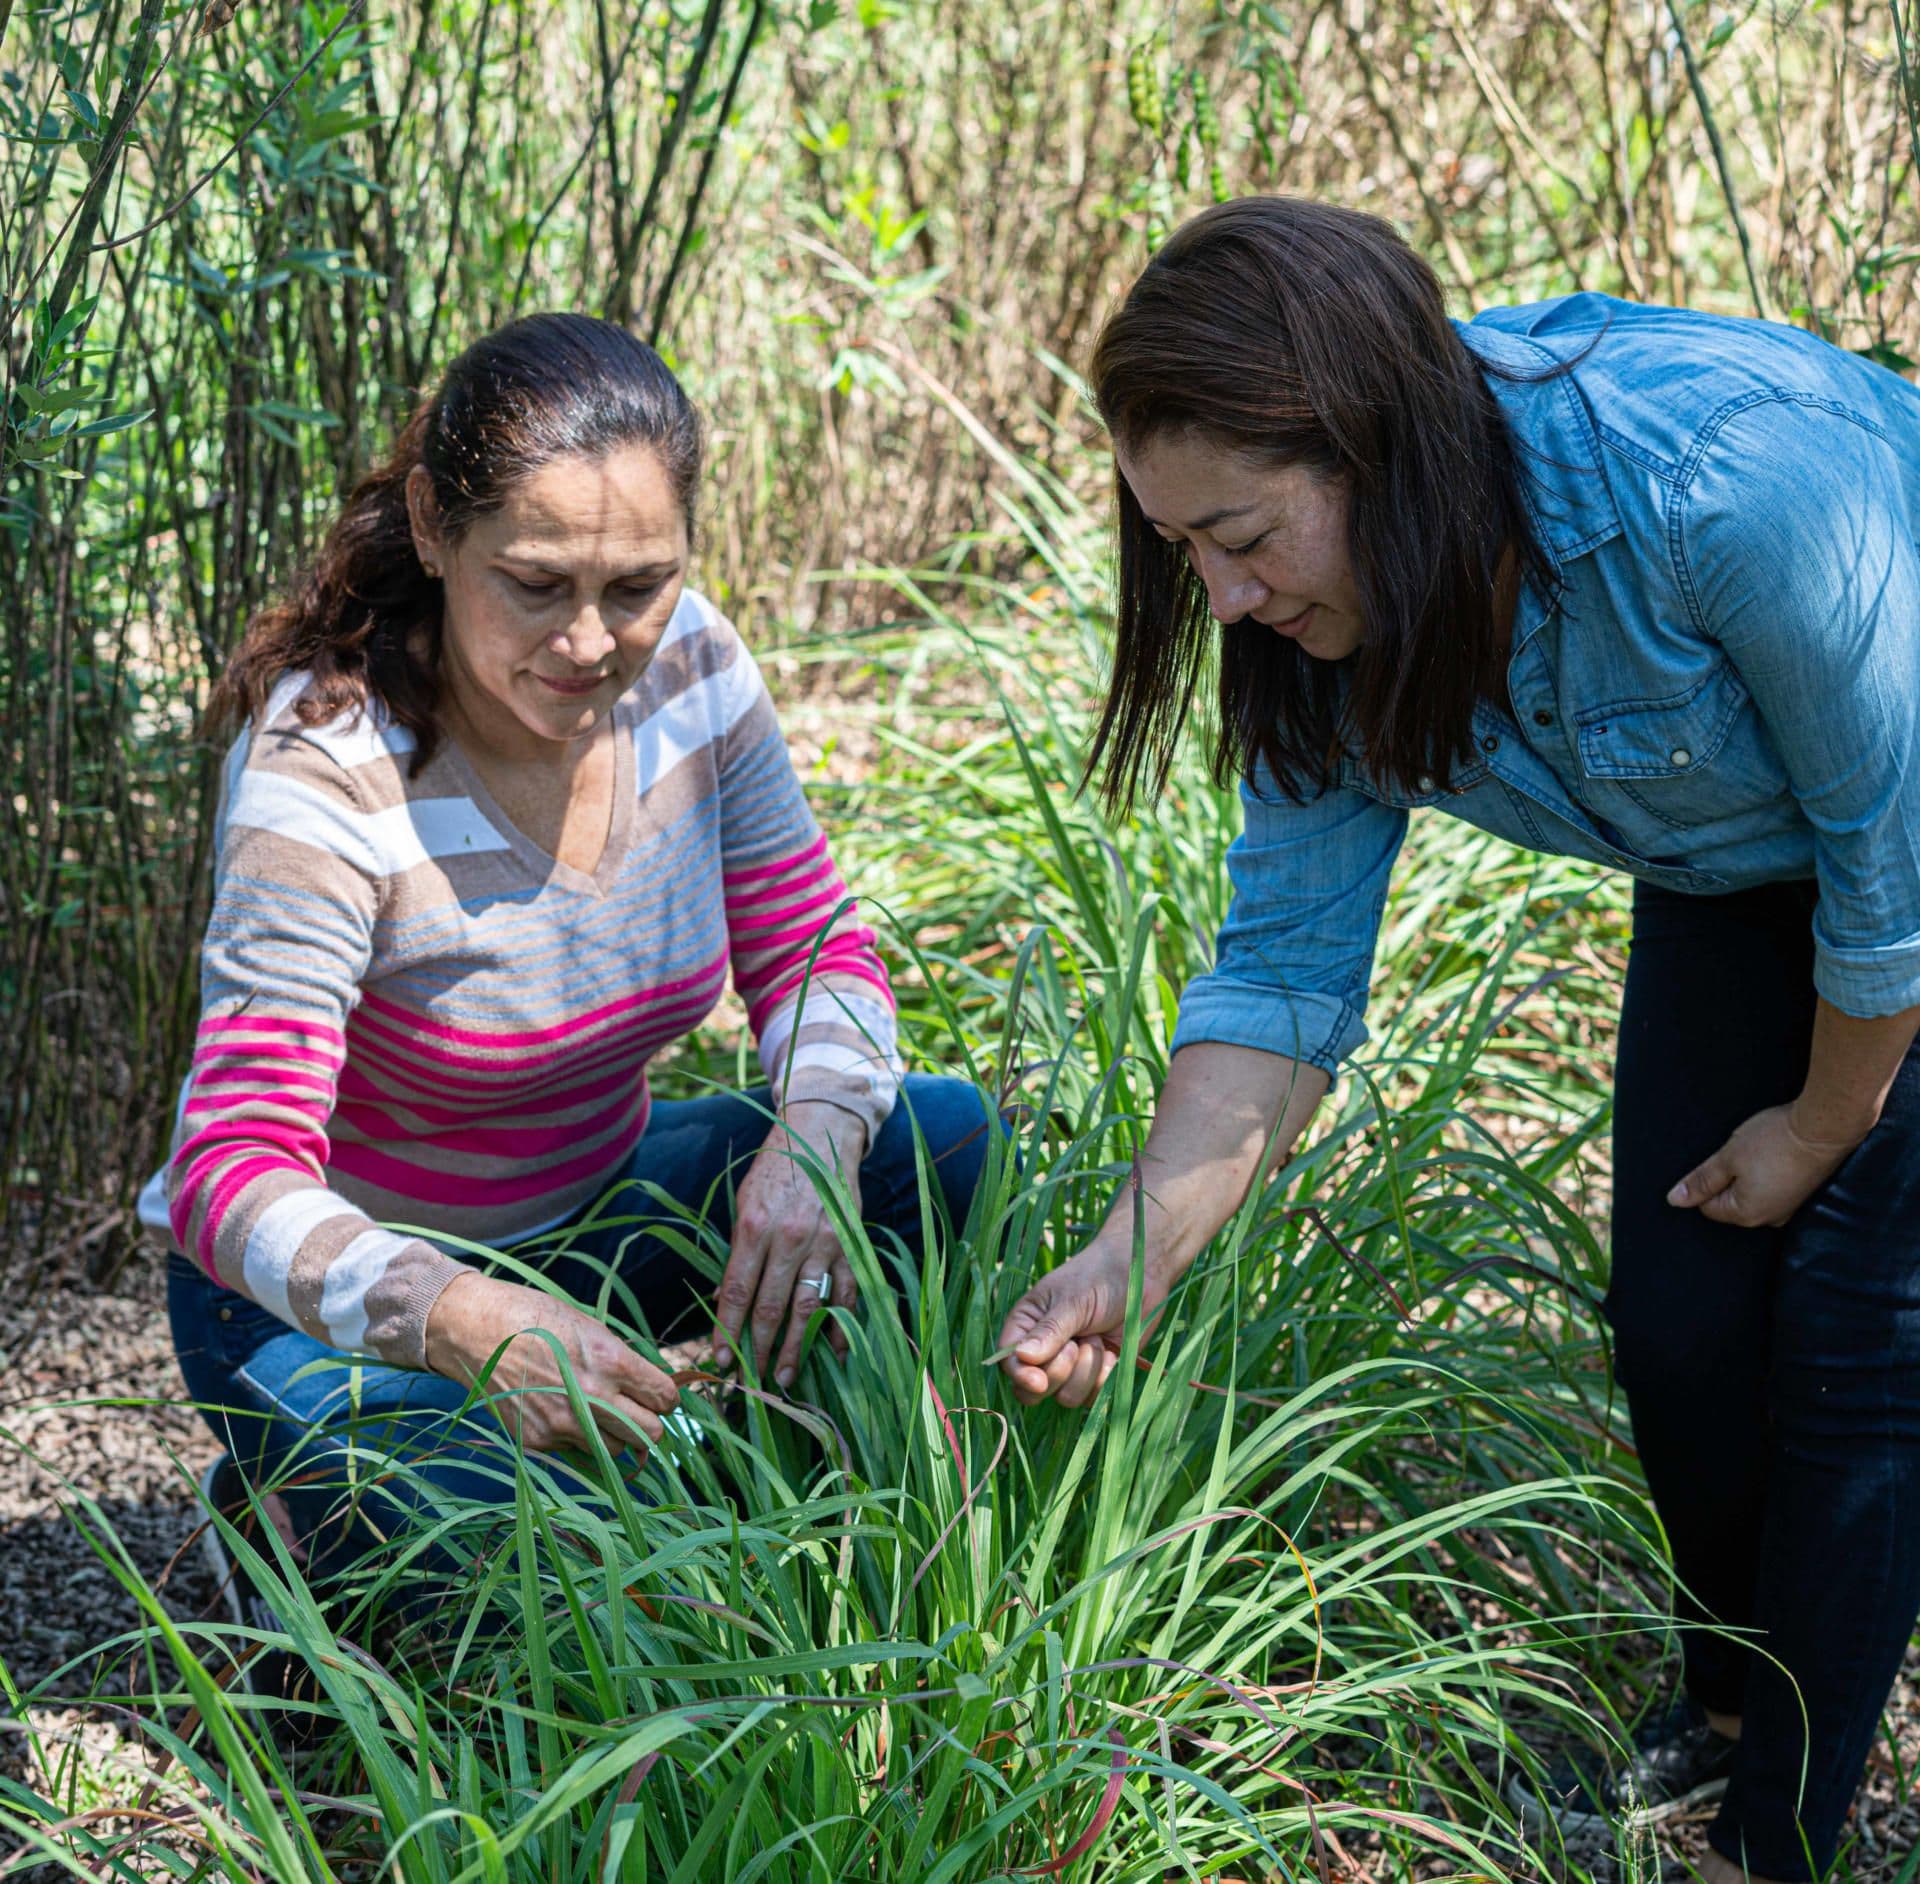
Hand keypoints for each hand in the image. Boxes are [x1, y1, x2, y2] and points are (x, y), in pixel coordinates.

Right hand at [424, 1272, 679, 1456]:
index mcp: (611, 1362)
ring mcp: (563, 1425)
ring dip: (615, 1435)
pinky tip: (560, 1410)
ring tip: (596, 1410)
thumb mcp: (590, 1327)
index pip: (664, 1399)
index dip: (666, 1397)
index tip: (659, 1394)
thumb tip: (649, 1387)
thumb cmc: (535, 1318)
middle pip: (650, 1434)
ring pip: (615, 1450)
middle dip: (650, 1423)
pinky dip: (577, 1436)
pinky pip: (576, 1450)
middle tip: (637, 1410)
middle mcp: (592, 1399)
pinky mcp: (539, 1441)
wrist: (474, 1330)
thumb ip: (622, 1361)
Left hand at [714, 1100, 865, 1389]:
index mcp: (754, 1227)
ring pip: (808, 1307)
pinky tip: (836, 1354)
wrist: (821, 1134)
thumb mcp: (744, 1204)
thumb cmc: (775, 1171)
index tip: (720, 1361)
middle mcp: (789, 1238)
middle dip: (760, 1350)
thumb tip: (725, 1302)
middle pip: (771, 1307)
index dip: (727, 1330)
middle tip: (752, 1383)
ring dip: (797, 1347)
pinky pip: (847, 1294)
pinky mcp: (850, 1245)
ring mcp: (824, 1244)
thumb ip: (738, 1251)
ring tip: (787, 1378)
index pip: (736, 1291)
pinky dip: (842, 1326)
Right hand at [996, 1241, 1166, 1408]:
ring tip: (1097, 1338)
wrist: (1140, 1275)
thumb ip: (1049, 1331)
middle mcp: (1044, 1351)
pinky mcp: (1096, 1376)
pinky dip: (1105, 1377)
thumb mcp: (1072, 1301)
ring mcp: (1071, 1367)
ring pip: (1066, 1397)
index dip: (1021, 1376)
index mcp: (1027, 1326)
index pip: (1010, 1362)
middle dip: (1059, 1373)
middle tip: (1076, 1344)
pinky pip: (1093, 1398)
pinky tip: (1112, 1351)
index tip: (1039, 1382)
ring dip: (1087, 1369)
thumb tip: (1022, 1357)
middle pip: (1033, 1390)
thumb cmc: (1099, 1278)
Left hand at [1667, 1101, 1869, 1228]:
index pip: (1708, 1207)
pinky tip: (1772, 1156)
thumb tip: (1674, 1200)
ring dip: (1748, 1174)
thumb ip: (1701, 1181)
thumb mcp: (1728, 1157)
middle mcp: (1770, 1219)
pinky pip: (1772, 1188)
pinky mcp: (1802, 1194)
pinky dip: (1767, 1173)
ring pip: (1752, 1193)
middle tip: (1740, 1153)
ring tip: (1759, 1153)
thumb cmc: (1775, 1140)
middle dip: (1728, 1178)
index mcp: (1747, 1214)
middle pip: (1731, 1202)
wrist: (1825, 1128)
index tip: (1719, 1160)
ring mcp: (1789, 1208)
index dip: (1706, 1181)